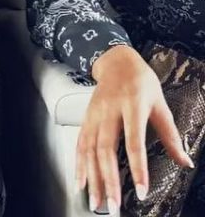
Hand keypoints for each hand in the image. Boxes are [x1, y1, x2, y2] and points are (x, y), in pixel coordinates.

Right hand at [75, 44, 193, 213]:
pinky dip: (79, 164)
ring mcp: (95, 114)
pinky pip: (80, 143)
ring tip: (96, 202)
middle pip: (106, 149)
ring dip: (92, 177)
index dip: (137, 168)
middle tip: (114, 206)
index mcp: (132, 106)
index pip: (134, 142)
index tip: (140, 191)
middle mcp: (110, 111)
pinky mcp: (86, 117)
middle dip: (109, 180)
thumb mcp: (160, 104)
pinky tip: (80, 182)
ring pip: (90, 149)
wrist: (116, 61)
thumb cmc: (141, 81)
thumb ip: (170, 135)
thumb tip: (185, 162)